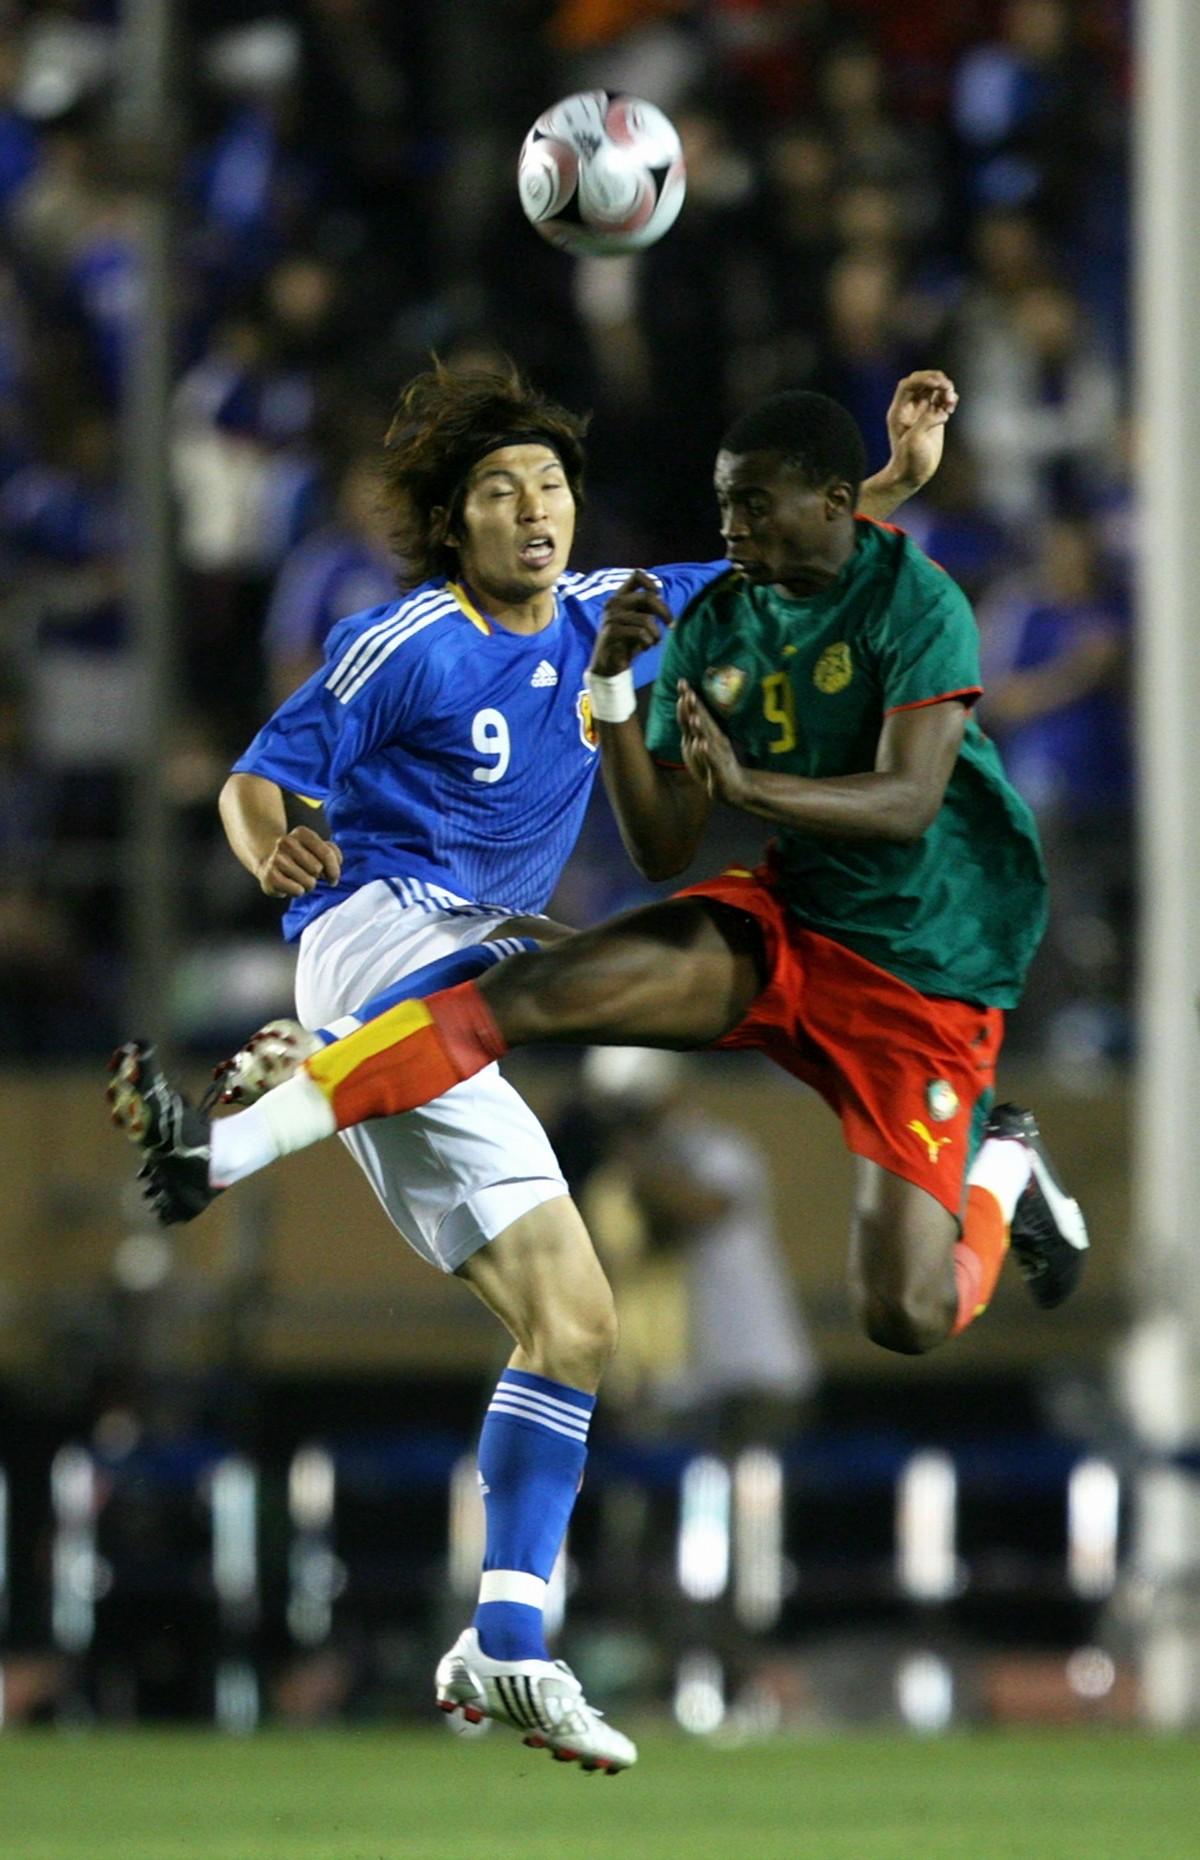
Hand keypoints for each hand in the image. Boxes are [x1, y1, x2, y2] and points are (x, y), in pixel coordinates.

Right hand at [255, 826, 341, 897]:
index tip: (332, 877)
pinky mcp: (269, 875)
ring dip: (307, 885)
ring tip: (298, 879)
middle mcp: (286, 842)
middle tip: (308, 874)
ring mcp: (276, 858)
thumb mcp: (318, 849)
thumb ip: (333, 855)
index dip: (334, 870)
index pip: (327, 854)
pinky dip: (298, 892)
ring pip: (308, 882)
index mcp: (301, 833)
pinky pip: (297, 890)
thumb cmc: (301, 858)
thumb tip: (333, 873)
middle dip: (317, 876)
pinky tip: (290, 885)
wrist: (269, 863)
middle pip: (317, 869)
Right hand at [590, 570, 670, 676]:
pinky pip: (640, 633)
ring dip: (656, 634)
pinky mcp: (611, 632)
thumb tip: (660, 597)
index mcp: (620, 596)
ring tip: (655, 642)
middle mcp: (613, 602)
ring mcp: (611, 616)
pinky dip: (648, 642)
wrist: (609, 664)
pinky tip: (645, 648)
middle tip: (672, 626)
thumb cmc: (627, 642)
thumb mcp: (639, 621)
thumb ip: (647, 608)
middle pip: (648, 597)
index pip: (637, 575)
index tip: (660, 597)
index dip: (652, 583)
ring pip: (646, 619)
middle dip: (665, 612)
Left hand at [677, 680, 744, 803]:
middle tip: (687, 691)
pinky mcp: (719, 770)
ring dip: (700, 728)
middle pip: (703, 721)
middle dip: (695, 707)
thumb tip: (687, 711)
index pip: (697, 712)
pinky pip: (712, 760)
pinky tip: (702, 744)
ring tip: (693, 716)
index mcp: (708, 734)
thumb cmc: (716, 765)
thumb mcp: (703, 746)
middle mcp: (714, 740)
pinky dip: (706, 752)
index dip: (689, 698)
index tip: (681, 681)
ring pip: (708, 739)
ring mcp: (718, 754)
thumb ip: (695, 730)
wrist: (735, 789)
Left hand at [882, 370, 958, 494]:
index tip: (938, 383)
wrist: (911, 475)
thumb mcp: (914, 440)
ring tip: (951, 401)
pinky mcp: (934, 418)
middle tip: (947, 389)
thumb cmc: (908, 461)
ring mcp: (922, 412)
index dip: (923, 379)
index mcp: (900, 410)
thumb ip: (926, 421)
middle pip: (922, 382)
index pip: (909, 384)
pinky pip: (941, 400)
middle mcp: (910, 408)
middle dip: (936, 380)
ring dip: (945, 389)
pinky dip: (949, 398)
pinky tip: (952, 406)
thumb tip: (941, 411)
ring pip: (934, 389)